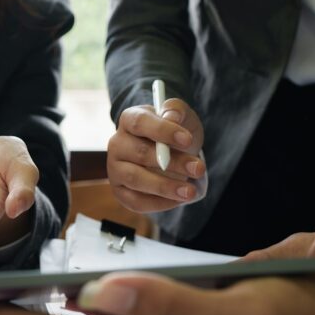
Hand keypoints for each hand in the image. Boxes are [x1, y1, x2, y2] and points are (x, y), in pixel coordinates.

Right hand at [108, 98, 204, 212]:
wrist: (171, 155)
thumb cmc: (175, 134)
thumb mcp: (182, 117)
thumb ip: (177, 111)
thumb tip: (172, 116)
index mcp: (129, 120)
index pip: (139, 123)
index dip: (163, 131)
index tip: (187, 139)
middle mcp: (117, 144)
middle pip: (139, 153)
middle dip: (172, 162)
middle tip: (198, 168)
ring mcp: (115, 169)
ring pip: (135, 179)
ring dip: (165, 187)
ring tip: (190, 191)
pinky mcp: (120, 191)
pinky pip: (136, 201)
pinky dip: (159, 203)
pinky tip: (178, 199)